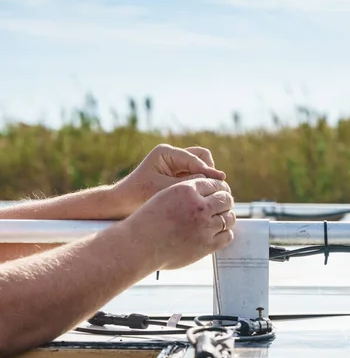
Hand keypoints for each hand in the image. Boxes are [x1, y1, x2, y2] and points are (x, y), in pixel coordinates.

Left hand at [109, 144, 225, 216]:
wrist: (120, 205)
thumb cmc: (137, 197)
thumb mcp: (164, 190)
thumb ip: (188, 184)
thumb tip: (215, 180)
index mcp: (165, 152)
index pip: (195, 158)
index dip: (209, 171)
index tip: (221, 180)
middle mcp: (172, 156)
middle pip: (201, 157)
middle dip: (208, 171)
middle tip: (213, 189)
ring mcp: (175, 165)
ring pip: (201, 166)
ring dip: (205, 179)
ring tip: (207, 195)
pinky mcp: (177, 176)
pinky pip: (195, 177)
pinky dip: (200, 185)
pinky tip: (201, 198)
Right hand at [127, 177, 235, 269]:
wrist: (139, 245)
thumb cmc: (148, 222)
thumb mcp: (165, 196)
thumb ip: (187, 192)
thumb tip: (207, 192)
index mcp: (186, 190)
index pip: (214, 183)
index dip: (220, 187)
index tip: (220, 192)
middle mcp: (198, 206)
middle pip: (225, 199)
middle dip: (226, 201)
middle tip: (223, 205)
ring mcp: (204, 227)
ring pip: (228, 217)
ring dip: (227, 217)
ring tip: (222, 219)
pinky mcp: (206, 245)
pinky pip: (227, 236)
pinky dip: (225, 233)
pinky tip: (218, 233)